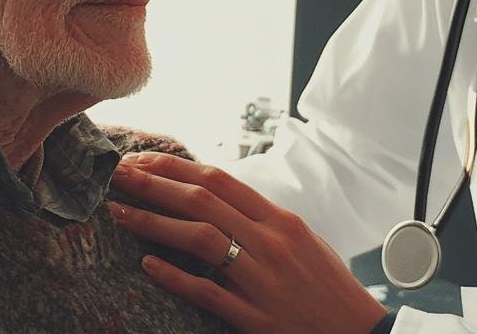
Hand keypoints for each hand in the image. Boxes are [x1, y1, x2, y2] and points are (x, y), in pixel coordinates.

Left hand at [109, 152, 388, 333]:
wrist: (357, 332)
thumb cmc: (328, 286)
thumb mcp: (303, 240)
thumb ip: (262, 219)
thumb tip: (218, 198)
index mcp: (282, 221)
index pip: (221, 181)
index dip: (177, 167)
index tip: (143, 160)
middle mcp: (272, 243)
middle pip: (203, 202)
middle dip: (155, 185)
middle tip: (119, 176)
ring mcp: (262, 280)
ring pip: (201, 240)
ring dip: (154, 223)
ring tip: (119, 213)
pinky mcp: (255, 317)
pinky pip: (208, 292)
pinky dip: (176, 276)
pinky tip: (148, 264)